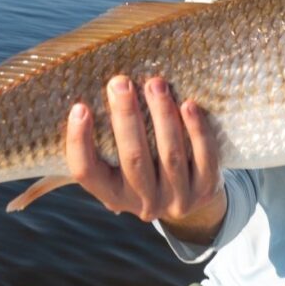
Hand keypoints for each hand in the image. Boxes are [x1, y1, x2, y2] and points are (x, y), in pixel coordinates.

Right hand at [65, 75, 225, 244]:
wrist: (191, 198)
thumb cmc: (145, 166)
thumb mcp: (120, 164)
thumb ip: (106, 139)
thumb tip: (95, 90)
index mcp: (112, 195)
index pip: (87, 172)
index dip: (79, 141)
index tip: (79, 107)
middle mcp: (142, 202)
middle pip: (133, 159)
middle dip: (126, 117)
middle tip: (120, 83)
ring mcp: (176, 199)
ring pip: (170, 157)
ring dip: (163, 116)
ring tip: (155, 84)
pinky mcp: (205, 190)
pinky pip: (204, 158)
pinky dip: (196, 131)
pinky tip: (188, 105)